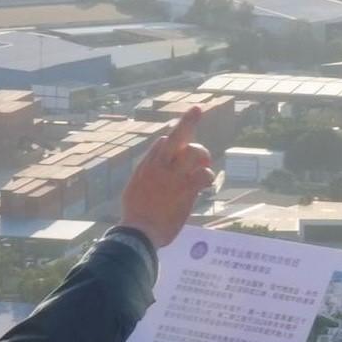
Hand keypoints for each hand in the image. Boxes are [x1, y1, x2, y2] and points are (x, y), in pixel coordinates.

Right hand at [115, 107, 219, 246]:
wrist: (139, 232)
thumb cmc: (135, 216)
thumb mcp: (134, 190)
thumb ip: (145, 178)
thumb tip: (150, 177)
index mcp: (147, 166)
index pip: (162, 143)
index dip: (174, 141)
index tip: (180, 146)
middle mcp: (160, 165)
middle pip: (177, 136)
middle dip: (188, 121)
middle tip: (197, 109)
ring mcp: (174, 175)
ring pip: (194, 151)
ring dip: (202, 156)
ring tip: (204, 166)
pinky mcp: (186, 188)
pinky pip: (204, 174)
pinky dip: (208, 176)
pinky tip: (206, 183)